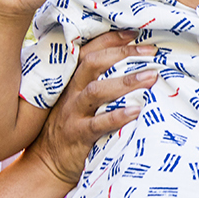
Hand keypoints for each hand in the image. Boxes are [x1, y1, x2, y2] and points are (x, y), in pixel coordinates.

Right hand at [25, 32, 156, 188]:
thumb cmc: (70, 129)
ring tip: (151, 76)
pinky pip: (98, 124)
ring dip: (125, 82)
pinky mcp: (78, 135)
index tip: (137, 33)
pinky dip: (117, 117)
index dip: (112, 40)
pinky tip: (136, 112)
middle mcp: (72, 93)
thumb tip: (135, 69)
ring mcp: (73, 114)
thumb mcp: (78, 102)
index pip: (90, 51)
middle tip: (151, 51)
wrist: (46, 164)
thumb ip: (97, 85)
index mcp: (72, 82)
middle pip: (93, 64)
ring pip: (96, 91)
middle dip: (122, 54)